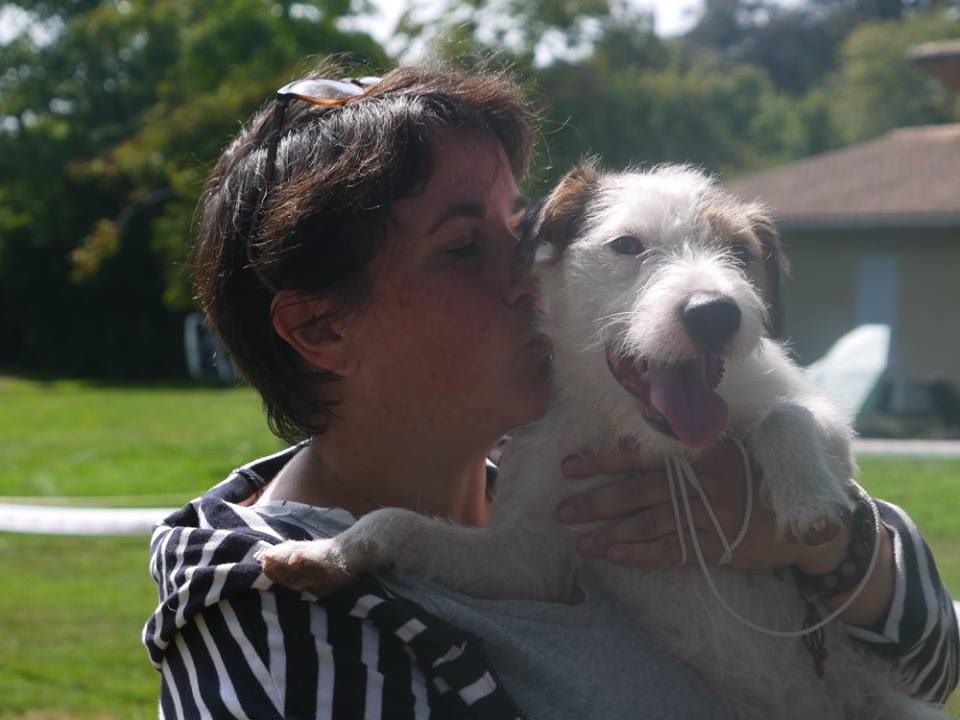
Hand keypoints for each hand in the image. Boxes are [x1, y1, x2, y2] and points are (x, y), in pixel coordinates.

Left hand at [556, 442, 850, 573]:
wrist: (814, 516)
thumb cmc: (764, 471)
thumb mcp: (736, 442)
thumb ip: (693, 437)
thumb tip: (643, 422)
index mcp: (705, 452)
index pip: (645, 456)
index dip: (604, 461)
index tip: (569, 467)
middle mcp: (706, 484)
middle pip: (639, 494)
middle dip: (596, 502)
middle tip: (561, 510)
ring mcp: (713, 519)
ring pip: (651, 526)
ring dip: (611, 534)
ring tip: (579, 541)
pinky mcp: (719, 548)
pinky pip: (673, 553)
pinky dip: (641, 555)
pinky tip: (614, 556)